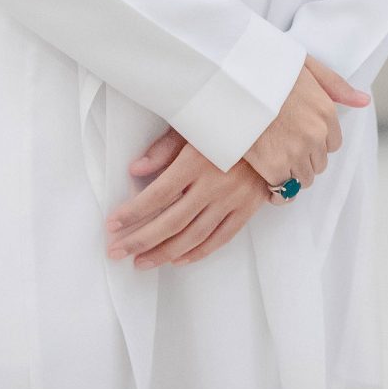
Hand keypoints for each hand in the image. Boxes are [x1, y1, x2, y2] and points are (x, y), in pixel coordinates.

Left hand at [105, 133, 268, 267]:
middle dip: (139, 240)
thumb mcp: (194, 125)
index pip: (157, 194)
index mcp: (197, 162)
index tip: (112, 224)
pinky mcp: (246, 210)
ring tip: (140, 263)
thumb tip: (135, 169)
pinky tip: (177, 260)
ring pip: (193, 236)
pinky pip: (219, 238)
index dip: (132, 212)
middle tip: (116, 252)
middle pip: (170, 222)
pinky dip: (197, 253)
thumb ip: (164, 148)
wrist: (276, 129)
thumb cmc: (227, 125)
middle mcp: (213, 185)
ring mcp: (232, 200)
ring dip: (163, 253)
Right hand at [243, 57, 369, 192]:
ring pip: (303, 178)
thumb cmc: (266, 68)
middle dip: (304, 158)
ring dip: (291, 173)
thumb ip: (336, 86)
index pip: (333, 143)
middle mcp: (316, 135)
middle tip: (282, 148)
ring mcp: (296, 152)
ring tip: (272, 160)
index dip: (316, 143)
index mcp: (326, 111)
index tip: (299, 137)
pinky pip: (283, 189)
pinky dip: (276, 188)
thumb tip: (364, 101)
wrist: (233, 80)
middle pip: (319, 163)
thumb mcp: (307, 66)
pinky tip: (266, 179)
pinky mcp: (274, 166)